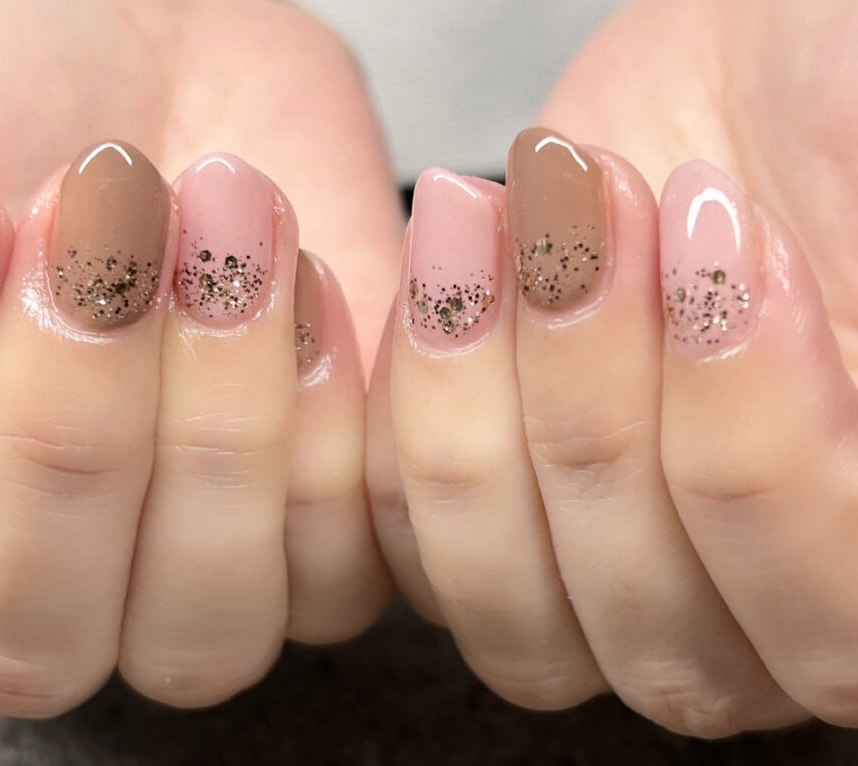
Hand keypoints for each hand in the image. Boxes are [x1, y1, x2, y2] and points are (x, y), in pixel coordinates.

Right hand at [0, 0, 397, 715]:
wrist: (154, 52)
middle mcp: (43, 592)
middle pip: (39, 638)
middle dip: (67, 425)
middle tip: (98, 219)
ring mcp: (187, 579)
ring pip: (203, 624)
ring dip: (215, 424)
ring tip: (225, 223)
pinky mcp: (317, 533)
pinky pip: (336, 569)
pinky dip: (327, 420)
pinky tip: (309, 281)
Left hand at [368, 0, 857, 736]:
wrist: (741, 64)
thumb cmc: (837, 105)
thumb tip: (836, 391)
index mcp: (854, 552)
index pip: (821, 616)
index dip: (755, 450)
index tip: (732, 245)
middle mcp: (742, 599)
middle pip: (650, 634)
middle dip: (598, 410)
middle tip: (598, 210)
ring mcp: (599, 569)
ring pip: (507, 600)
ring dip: (480, 400)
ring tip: (487, 219)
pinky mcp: (489, 508)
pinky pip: (402, 525)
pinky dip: (403, 392)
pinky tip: (444, 251)